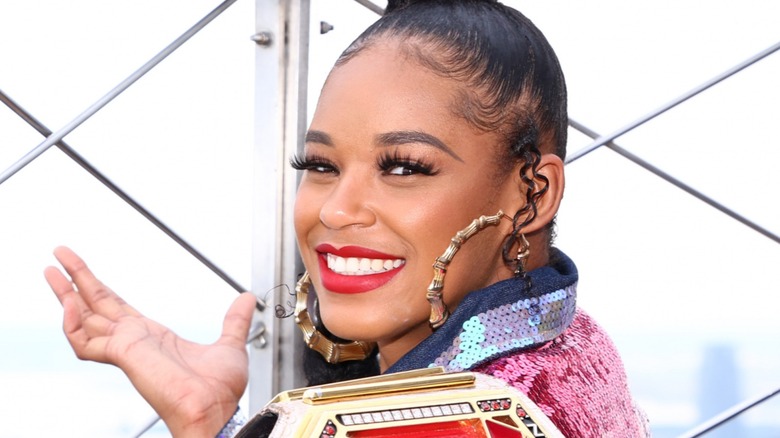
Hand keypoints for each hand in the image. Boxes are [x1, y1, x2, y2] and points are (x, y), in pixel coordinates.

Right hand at [45, 246, 256, 436]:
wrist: (216, 409)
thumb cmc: (220, 390)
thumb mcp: (230, 344)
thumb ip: (234, 321)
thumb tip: (246, 299)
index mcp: (153, 337)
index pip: (117, 307)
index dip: (99, 288)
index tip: (84, 273)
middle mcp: (134, 341)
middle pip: (96, 305)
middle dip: (76, 280)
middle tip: (58, 255)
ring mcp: (126, 348)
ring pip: (84, 319)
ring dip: (66, 294)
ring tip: (51, 270)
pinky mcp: (123, 356)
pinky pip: (85, 342)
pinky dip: (73, 323)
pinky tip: (71, 302)